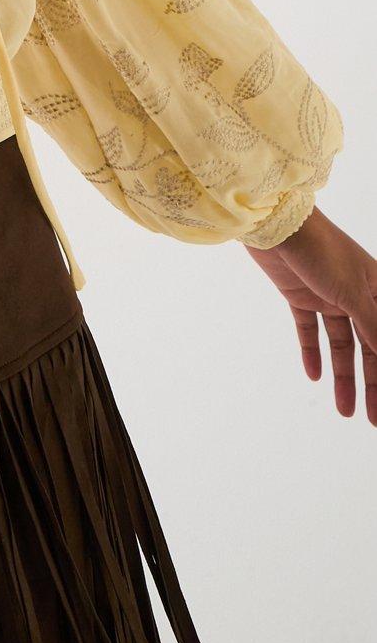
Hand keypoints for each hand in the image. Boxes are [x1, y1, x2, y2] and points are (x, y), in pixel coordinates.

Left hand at [244, 205, 376, 423]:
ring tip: (344, 411)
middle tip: (373, 419)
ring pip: (340, 343)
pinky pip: (309, 329)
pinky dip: (312, 352)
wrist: (274, 223)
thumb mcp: (354, 294)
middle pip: (368, 347)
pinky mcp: (299, 294)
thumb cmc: (322, 250)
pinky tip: (314, 376)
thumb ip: (374, 327)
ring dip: (343, 376)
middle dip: (371, 383)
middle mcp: (356, 294)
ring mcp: (327, 294)